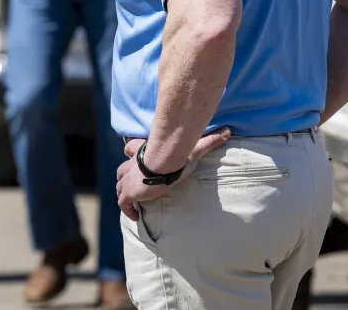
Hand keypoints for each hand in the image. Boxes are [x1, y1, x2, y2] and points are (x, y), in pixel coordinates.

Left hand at [116, 127, 231, 220]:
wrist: (163, 163)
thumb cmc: (176, 154)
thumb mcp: (193, 147)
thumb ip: (209, 140)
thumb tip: (228, 132)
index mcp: (142, 151)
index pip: (131, 149)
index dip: (132, 153)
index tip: (134, 157)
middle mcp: (131, 164)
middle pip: (121, 170)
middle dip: (125, 177)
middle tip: (135, 185)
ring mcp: (127, 179)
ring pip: (119, 185)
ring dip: (125, 192)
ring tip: (135, 202)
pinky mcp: (128, 193)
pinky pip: (123, 204)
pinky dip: (127, 209)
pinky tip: (135, 215)